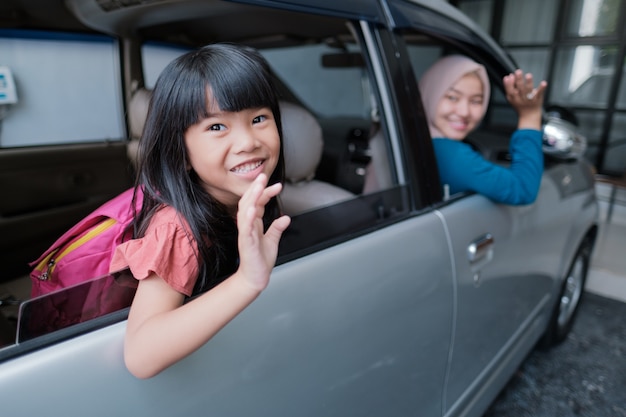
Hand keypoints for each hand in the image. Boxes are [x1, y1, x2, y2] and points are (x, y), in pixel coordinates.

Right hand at [235, 173, 290, 291]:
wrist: (255, 277)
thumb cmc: (261, 260)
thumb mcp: (272, 241)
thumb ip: (277, 228)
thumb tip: (286, 217)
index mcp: (253, 224)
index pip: (257, 203)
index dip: (266, 192)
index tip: (277, 185)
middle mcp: (248, 226)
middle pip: (249, 202)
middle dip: (256, 188)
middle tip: (263, 176)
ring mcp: (245, 233)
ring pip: (245, 211)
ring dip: (252, 197)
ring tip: (259, 186)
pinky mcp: (246, 242)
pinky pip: (245, 228)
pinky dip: (248, 217)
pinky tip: (253, 208)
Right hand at [503, 69, 546, 129]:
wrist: (529, 116)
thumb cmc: (520, 105)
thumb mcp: (511, 98)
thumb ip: (510, 87)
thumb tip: (509, 75)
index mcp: (513, 98)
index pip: (509, 90)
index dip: (508, 84)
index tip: (509, 76)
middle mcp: (521, 99)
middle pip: (519, 89)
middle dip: (518, 80)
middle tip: (518, 71)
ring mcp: (529, 99)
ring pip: (528, 91)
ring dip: (528, 83)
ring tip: (528, 75)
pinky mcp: (537, 99)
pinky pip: (540, 94)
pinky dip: (541, 88)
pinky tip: (543, 83)